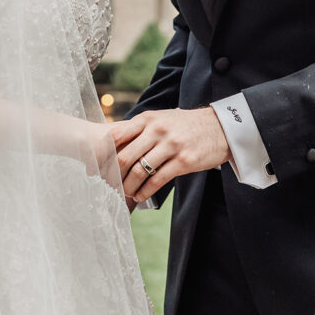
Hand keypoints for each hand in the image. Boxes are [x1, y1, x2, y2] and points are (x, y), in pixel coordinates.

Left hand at [110, 107, 230, 201]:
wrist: (219, 127)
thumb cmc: (185, 125)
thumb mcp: (161, 118)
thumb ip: (140, 128)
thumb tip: (114, 143)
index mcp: (148, 119)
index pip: (116, 136)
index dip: (102, 154)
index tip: (94, 168)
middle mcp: (157, 130)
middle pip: (124, 157)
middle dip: (113, 176)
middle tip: (108, 187)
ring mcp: (171, 146)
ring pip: (139, 171)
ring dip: (128, 187)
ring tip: (125, 194)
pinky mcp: (184, 161)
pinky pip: (157, 180)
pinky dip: (145, 191)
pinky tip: (140, 196)